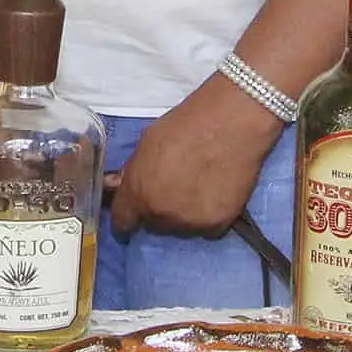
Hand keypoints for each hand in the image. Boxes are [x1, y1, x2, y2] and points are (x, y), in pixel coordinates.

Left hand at [111, 79, 287, 238]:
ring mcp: (191, 223)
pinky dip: (209, 215)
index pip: (123, 222)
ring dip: (184, 215)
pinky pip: (207, 228)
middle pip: (155, 224)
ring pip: (181, 228)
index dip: (127, 217)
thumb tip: (120, 185)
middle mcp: (161, 214)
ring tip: (198, 188)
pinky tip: (216, 194)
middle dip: (159, 210)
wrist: (231, 122)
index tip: (134, 214)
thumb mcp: (147, 143)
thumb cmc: (186, 124)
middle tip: (175, 188)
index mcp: (138, 194)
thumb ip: (134, 171)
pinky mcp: (218, 225)